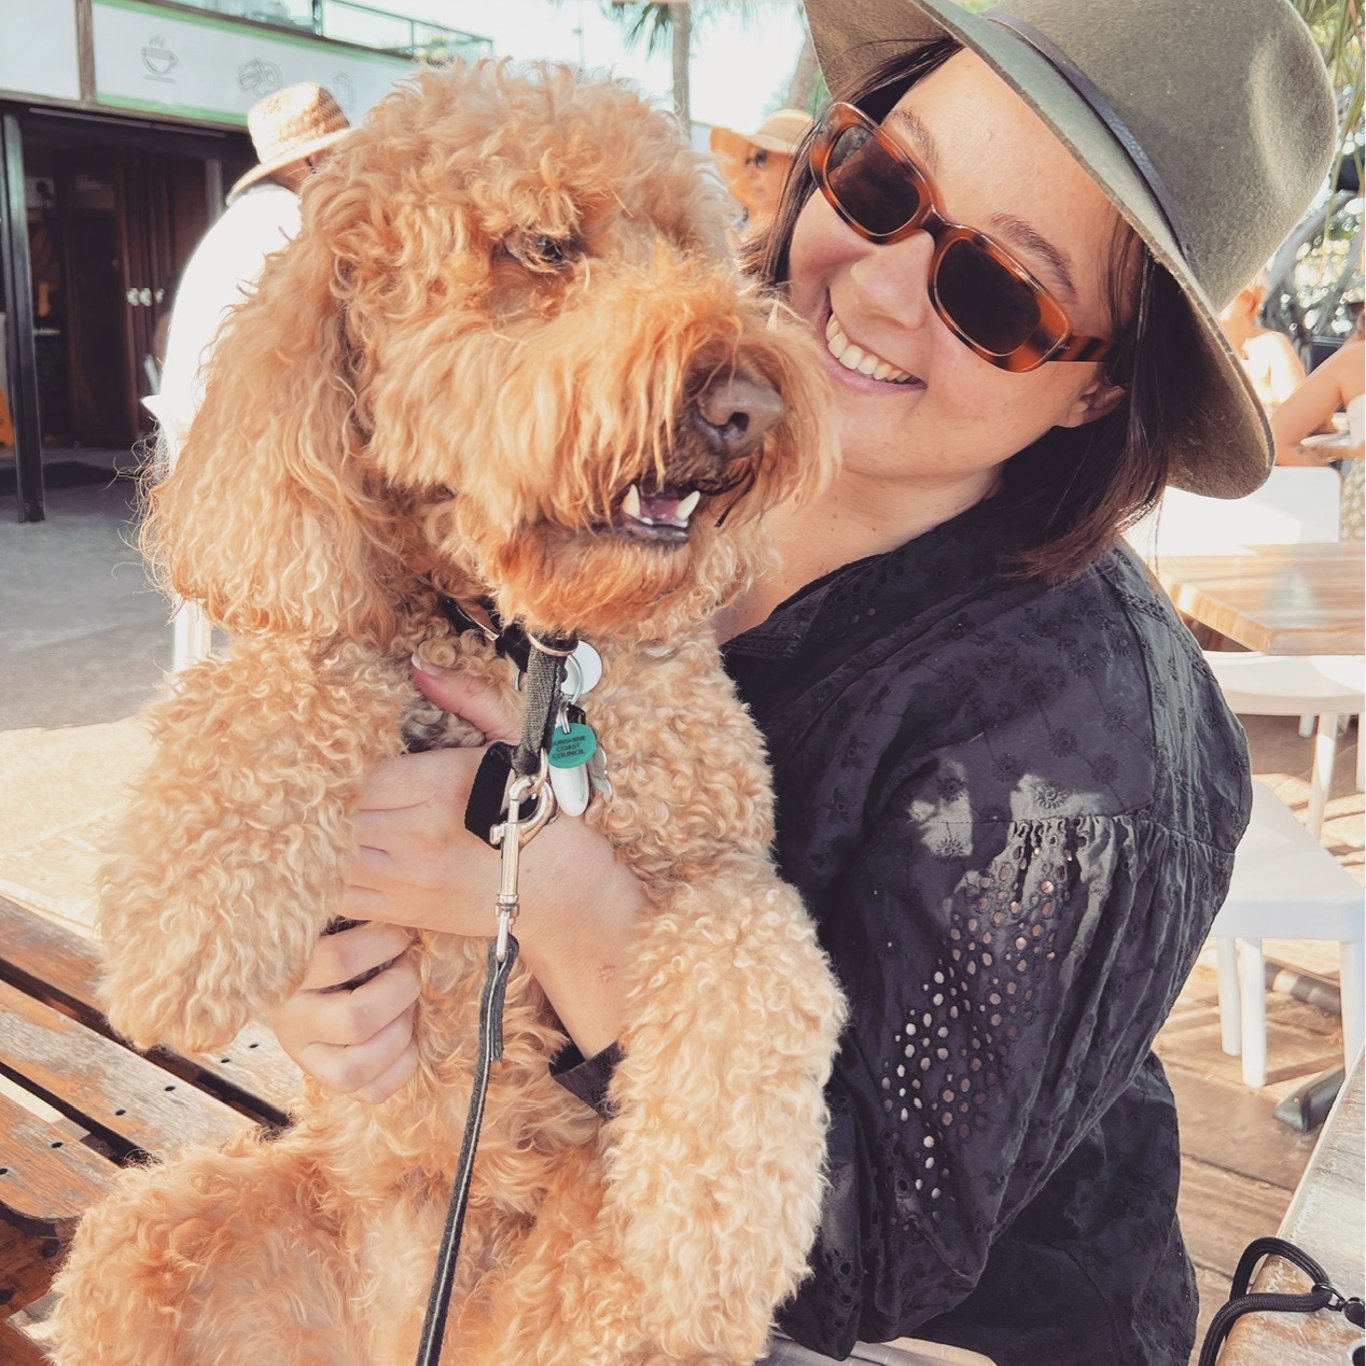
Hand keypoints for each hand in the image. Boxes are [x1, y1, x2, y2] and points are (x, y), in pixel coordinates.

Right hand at [267, 920, 421, 1102]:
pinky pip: (371, 1092)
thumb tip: (394, 890)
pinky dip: (402, 1065)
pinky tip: (407, 1035)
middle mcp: (290, 1022)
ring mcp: (307, 1058)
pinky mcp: (329, 1081)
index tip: (400, 931)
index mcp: (285, 974)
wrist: (303, 977)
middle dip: (401, 988)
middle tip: (409, 967)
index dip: (385, 942)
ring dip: (401, 1030)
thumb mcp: (331, 922)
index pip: (339, 960)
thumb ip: (354, 911)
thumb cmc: (330, 937)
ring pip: (357, 1066)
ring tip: (408, 1003)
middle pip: (357, 1018)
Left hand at [290, 661, 644, 1085]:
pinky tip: (292, 870)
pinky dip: (310, 883)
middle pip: (330, 812)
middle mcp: (412, 833)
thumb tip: (418, 667)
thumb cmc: (540, 812)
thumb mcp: (513, 742)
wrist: (563, 891)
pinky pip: (337, 897)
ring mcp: (403, 877)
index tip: (299, 752)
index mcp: (436, 785)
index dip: (325, 764)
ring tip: (263, 826)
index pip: (356, 770)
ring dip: (296, 842)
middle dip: (298, 801)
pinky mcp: (401, 912)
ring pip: (323, 856)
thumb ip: (465, 698)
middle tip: (257, 784)